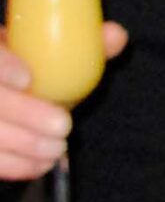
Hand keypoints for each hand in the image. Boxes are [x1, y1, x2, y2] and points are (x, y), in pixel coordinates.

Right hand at [0, 22, 126, 179]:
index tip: (26, 78)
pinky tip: (39, 166)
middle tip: (62, 126)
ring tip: (56, 149)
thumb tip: (116, 35)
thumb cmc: (34, 69)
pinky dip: (12, 166)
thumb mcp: (54, 53)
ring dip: (19, 145)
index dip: (0, 66)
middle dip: (22, 112)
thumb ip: (85, 45)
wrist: (13, 90)